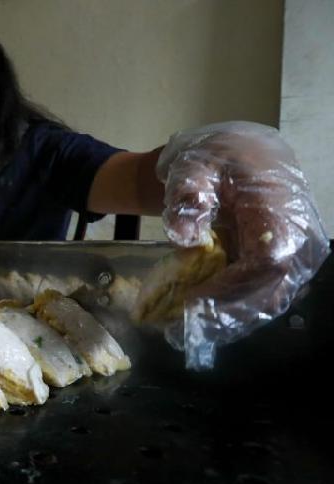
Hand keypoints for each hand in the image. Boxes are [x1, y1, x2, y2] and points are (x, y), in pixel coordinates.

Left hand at [157, 121, 329, 367]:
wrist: (240, 151)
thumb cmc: (216, 158)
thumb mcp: (192, 166)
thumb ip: (187, 195)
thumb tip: (184, 235)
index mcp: (279, 206)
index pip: (266, 260)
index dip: (232, 287)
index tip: (193, 302)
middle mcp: (299, 232)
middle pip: (273, 288)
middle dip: (228, 315)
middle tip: (185, 330)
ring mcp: (298, 251)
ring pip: (273, 298)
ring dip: (232, 318)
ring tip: (190, 331)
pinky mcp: (288, 263)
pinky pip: (268, 293)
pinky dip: (237, 309)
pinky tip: (205, 318)